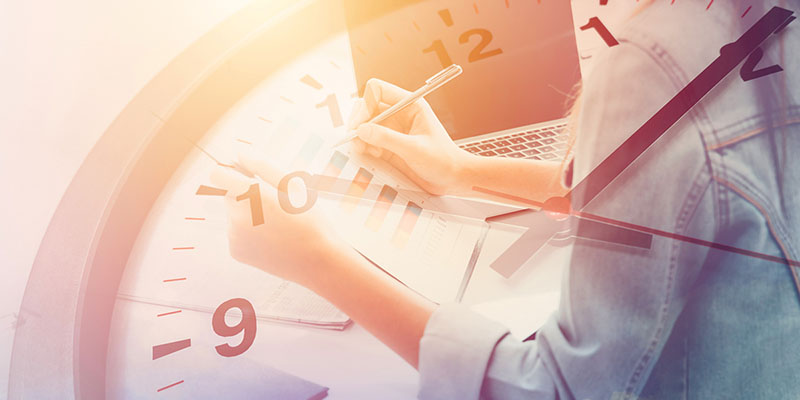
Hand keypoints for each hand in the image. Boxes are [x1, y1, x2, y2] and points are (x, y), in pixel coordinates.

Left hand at [210, 152, 350, 289]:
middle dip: (244, 193)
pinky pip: (235, 232)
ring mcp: (234, 235)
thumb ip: (263, 165)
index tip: (244, 175)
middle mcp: (237, 215)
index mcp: (252, 195)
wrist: (316, 261)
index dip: (229, 171)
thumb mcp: (294, 185)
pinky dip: (248, 232)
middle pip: (227, 193)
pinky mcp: (235, 250)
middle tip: (272, 204)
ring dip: (247, 213)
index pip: (217, 174)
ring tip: (276, 225)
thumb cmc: (309, 220)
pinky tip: (271, 239)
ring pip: (232, 213)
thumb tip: (240, 152)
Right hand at [349, 78, 472, 194]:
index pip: (378, 91)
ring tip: (362, 148)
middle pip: (368, 107)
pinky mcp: (390, 146)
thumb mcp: (415, 149)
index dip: (366, 104)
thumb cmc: (443, 160)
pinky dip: (365, 146)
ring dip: (359, 136)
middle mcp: (400, 114)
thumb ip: (388, 138)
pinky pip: (369, 140)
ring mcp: (394, 130)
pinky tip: (372, 154)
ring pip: (366, 125)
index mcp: (411, 105)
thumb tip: (362, 130)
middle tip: (355, 138)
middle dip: (359, 121)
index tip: (360, 124)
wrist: (452, 179)